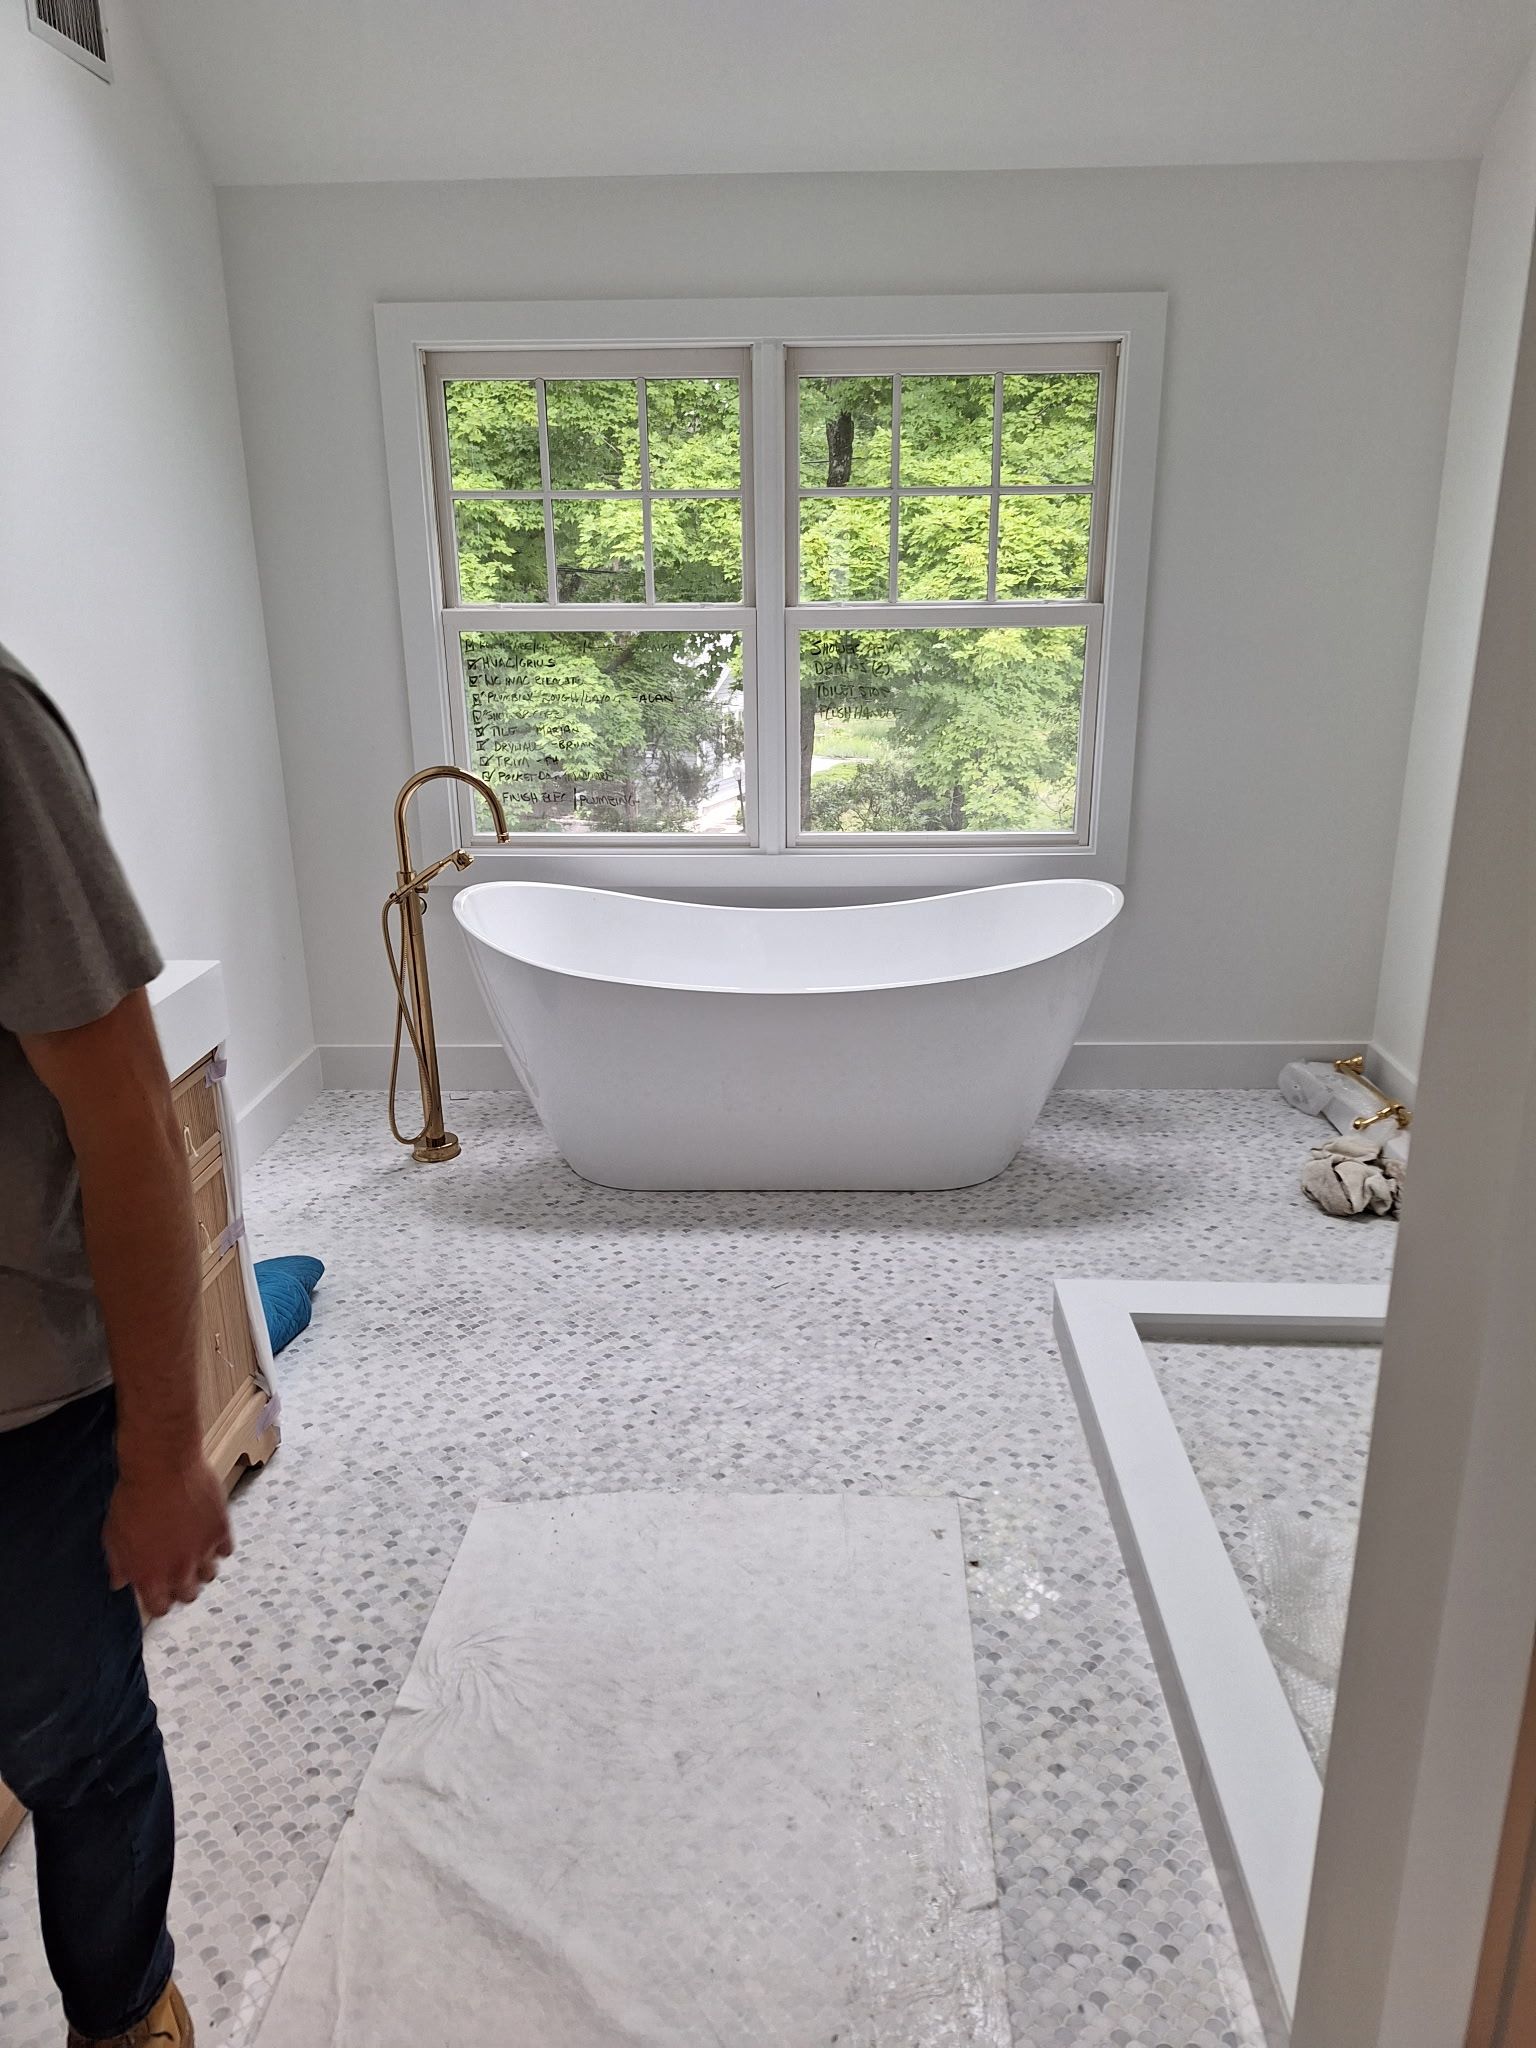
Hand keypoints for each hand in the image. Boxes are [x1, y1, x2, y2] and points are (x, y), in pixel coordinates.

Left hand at [104, 1456, 234, 1617]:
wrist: (162, 1466)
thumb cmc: (132, 1498)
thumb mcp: (113, 1535)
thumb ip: (119, 1564)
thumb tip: (119, 1582)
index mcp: (150, 1576)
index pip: (159, 1608)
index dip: (158, 1601)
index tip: (158, 1592)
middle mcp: (179, 1570)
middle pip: (189, 1596)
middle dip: (182, 1586)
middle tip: (177, 1570)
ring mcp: (203, 1551)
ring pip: (209, 1575)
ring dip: (201, 1568)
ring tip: (194, 1552)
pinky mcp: (221, 1530)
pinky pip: (225, 1550)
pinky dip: (218, 1545)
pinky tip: (207, 1534)